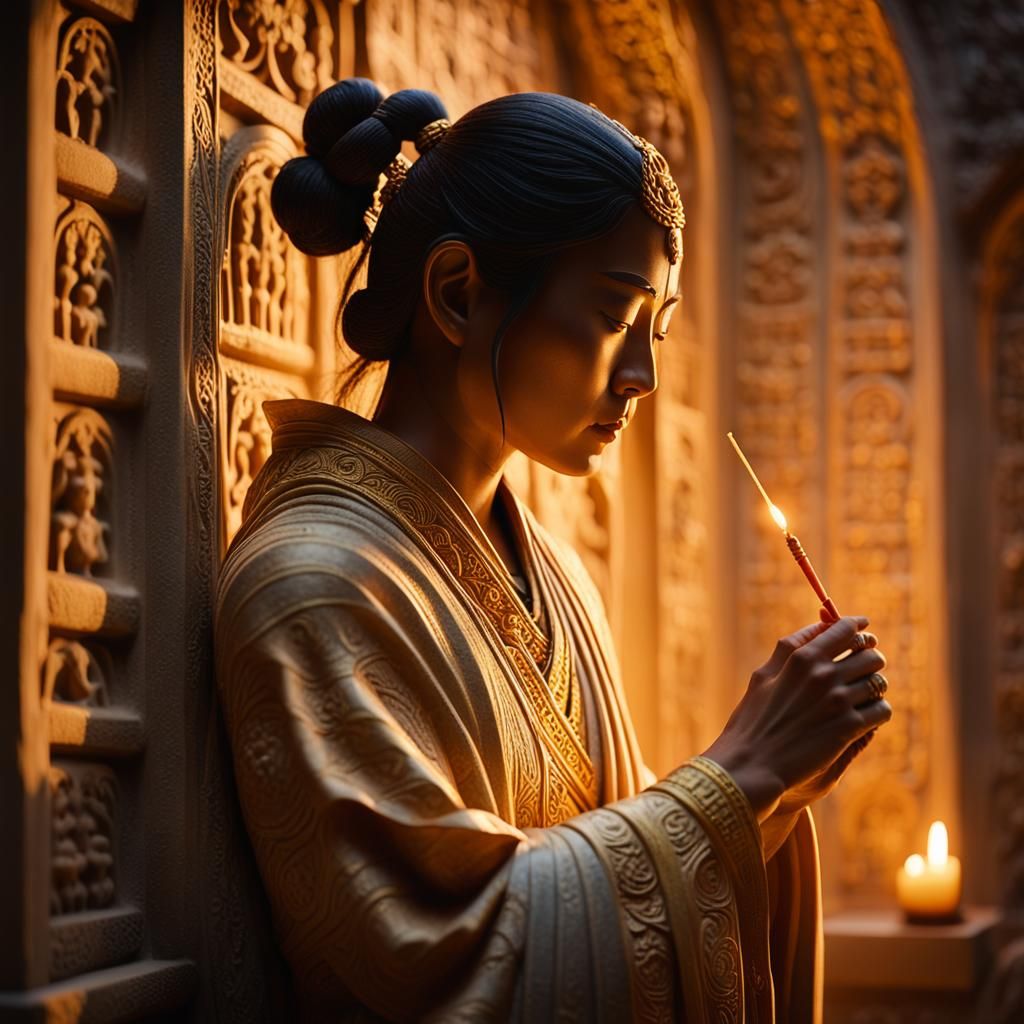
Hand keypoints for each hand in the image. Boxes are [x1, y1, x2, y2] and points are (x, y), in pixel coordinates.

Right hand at [701, 615, 891, 821]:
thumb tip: (816, 626)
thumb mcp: (763, 676)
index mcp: (801, 658)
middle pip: (869, 654)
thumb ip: (789, 648)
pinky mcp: (848, 728)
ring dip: (875, 687)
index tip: (864, 627)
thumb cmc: (752, 720)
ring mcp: (838, 701)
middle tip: (865, 665)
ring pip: (879, 682)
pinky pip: (882, 710)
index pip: (844, 629)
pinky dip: (878, 711)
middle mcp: (823, 675)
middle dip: (870, 658)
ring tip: (865, 693)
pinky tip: (866, 716)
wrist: (751, 764)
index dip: (858, 625)